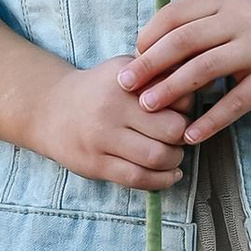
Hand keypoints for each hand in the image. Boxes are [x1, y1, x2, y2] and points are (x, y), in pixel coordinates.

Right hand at [30, 59, 189, 189]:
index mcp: (124, 81)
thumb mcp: (126, 69)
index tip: (183, 110)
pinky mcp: (95, 165)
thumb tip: (200, 82)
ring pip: (156, 157)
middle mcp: (111, 109)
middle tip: (182, 136)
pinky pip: (138, 179)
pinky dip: (162, 180)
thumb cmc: (100, 89)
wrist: (50, 109)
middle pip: (171, 129)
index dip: (187, 106)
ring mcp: (101, 139)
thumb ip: (159, 72)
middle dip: (184, 135)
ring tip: (174, 154)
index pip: (174, 97)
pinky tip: (171, 174)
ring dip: (176, 159)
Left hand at [120, 0, 250, 144]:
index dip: (150, 34)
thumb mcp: (247, 19)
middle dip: (149, 63)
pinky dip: (210, 120)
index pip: (177, 13)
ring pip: (204, 68)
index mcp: (230, 3)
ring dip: (172, 90)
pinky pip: (235, 102)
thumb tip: (164, 49)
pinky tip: (193, 135)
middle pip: (183, 39)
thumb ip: (212, 28)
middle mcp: (242, 19)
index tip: (133, 57)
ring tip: (149, 108)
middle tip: (125, 85)